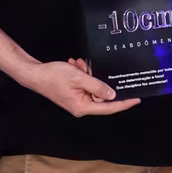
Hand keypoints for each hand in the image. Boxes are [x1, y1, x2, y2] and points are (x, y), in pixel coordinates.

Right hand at [21, 60, 139, 116]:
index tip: (136, 98)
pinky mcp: (73, 93)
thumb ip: (98, 86)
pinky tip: (74, 65)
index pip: (108, 107)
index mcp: (83, 107)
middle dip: (96, 77)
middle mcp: (81, 106)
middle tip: (86, 66)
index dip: (124, 103)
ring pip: (92, 85)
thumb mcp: (79, 78)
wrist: (35, 73)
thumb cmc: (54, 76)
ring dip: (87, 73)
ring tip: (77, 65)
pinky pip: (84, 83)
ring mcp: (77, 100)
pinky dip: (81, 73)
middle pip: (100, 93)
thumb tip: (113, 95)